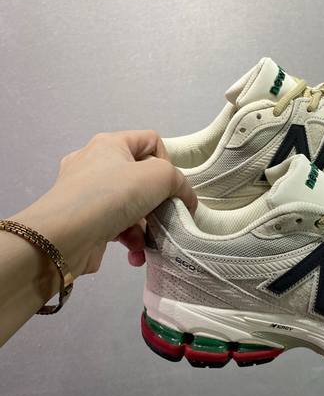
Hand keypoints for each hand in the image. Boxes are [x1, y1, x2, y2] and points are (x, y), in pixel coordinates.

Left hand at [12, 131, 195, 277]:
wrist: (65, 236)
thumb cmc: (113, 195)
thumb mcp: (159, 176)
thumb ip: (179, 182)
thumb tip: (186, 200)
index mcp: (110, 144)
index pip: (150, 141)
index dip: (167, 161)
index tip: (170, 186)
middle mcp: (95, 164)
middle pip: (141, 179)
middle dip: (158, 202)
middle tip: (165, 216)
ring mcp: (87, 194)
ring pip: (131, 206)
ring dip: (146, 227)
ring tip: (150, 242)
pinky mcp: (85, 221)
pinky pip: (117, 227)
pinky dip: (130, 241)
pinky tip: (135, 254)